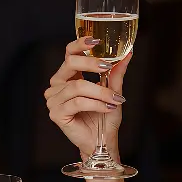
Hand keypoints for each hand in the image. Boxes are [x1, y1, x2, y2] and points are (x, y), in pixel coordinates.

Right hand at [44, 37, 131, 158]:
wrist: (102, 141)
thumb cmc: (105, 117)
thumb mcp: (113, 91)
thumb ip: (116, 72)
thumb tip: (128, 53)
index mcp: (68, 76)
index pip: (69, 54)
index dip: (79, 44)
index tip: (95, 40)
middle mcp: (57, 85)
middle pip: (70, 64)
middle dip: (91, 64)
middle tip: (107, 67)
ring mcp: (54, 99)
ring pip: (78, 86)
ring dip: (101, 92)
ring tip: (115, 100)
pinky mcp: (56, 113)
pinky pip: (77, 102)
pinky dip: (96, 104)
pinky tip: (107, 107)